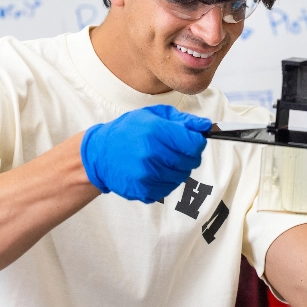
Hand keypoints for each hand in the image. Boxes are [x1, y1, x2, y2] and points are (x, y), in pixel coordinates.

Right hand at [80, 105, 211, 202]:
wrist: (100, 154)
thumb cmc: (128, 131)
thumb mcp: (153, 115)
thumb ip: (182, 120)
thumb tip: (206, 126)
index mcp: (155, 132)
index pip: (194, 143)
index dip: (196, 142)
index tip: (190, 141)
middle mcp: (151, 155)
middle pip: (190, 161)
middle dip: (188, 155)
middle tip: (174, 150)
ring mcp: (146, 175)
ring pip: (181, 177)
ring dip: (177, 169)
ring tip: (161, 160)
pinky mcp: (143, 191)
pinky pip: (168, 188)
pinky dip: (165, 181)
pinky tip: (153, 171)